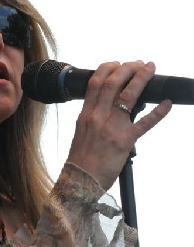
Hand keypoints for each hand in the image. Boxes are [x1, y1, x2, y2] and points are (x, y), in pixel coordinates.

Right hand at [67, 61, 171, 189]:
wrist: (79, 182)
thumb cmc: (80, 162)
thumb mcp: (80, 135)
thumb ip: (90, 120)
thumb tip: (102, 109)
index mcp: (85, 115)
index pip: (95, 83)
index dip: (107, 68)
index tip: (117, 63)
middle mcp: (97, 118)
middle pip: (113, 82)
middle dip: (128, 68)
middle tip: (138, 63)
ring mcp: (111, 128)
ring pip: (128, 96)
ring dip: (141, 79)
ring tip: (150, 70)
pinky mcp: (124, 142)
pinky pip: (144, 123)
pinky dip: (158, 112)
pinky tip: (167, 104)